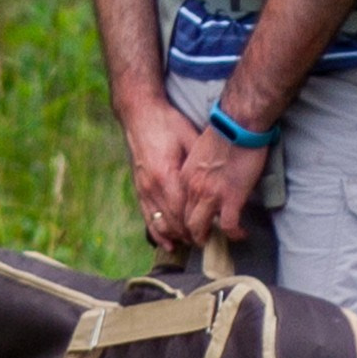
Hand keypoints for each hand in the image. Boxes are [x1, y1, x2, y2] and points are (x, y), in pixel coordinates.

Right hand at [121, 96, 199, 247]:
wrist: (140, 114)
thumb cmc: (167, 123)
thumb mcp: (190, 138)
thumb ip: (198, 164)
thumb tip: (217, 182)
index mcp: (166, 175)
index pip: (182, 211)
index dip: (197, 226)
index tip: (214, 234)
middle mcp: (152, 187)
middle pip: (172, 222)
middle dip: (190, 235)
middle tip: (209, 242)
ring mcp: (144, 189)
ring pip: (160, 223)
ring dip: (176, 236)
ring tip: (193, 243)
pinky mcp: (139, 188)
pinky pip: (148, 217)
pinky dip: (158, 232)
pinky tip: (168, 243)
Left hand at [180, 120, 268, 244]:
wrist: (238, 124)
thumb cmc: (223, 131)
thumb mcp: (199, 151)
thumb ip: (198, 168)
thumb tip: (206, 177)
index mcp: (184, 176)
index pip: (177, 205)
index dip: (182, 219)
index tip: (191, 224)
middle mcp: (193, 188)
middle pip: (184, 221)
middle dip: (191, 234)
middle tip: (202, 239)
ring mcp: (211, 195)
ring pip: (200, 228)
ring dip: (207, 238)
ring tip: (218, 240)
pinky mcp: (231, 198)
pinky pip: (229, 226)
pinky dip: (234, 233)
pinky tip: (241, 234)